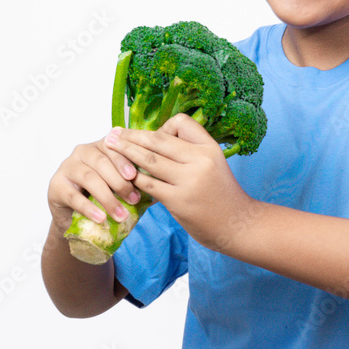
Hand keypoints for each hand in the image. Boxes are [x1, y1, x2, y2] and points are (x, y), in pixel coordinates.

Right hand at [47, 136, 145, 233]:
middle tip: (134, 199)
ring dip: (108, 198)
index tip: (134, 176)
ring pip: (89, 178)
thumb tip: (158, 187)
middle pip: (102, 162)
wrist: (74, 215)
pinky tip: (101, 218)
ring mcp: (67, 167)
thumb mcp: (118, 184)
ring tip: (121, 215)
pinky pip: (73, 196)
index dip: (124, 161)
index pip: (113, 147)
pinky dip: (89, 208)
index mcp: (100, 146)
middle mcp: (82, 152)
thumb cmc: (101, 194)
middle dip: (120, 182)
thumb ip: (134, 181)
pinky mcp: (56, 186)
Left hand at [103, 113, 256, 249]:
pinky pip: (148, 185)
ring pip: (149, 160)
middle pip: (158, 140)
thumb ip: (190, 152)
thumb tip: (157, 142)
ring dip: (126, 153)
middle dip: (131, 136)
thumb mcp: (214, 164)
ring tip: (110, 149)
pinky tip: (124, 177)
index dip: (163, 128)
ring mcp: (189, 181)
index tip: (151, 137)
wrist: (238, 225)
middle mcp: (200, 160)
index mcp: (209, 148)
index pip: (180, 123)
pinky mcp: (178, 201)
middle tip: (112, 133)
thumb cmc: (223, 194)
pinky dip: (134, 180)